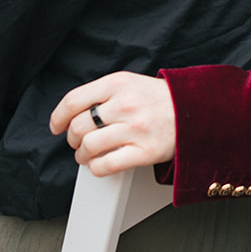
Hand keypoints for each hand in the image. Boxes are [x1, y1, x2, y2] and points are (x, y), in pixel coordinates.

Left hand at [49, 71, 176, 175]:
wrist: (194, 110)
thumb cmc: (158, 99)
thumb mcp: (129, 83)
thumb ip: (102, 94)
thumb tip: (71, 114)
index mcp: (118, 84)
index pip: (74, 101)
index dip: (58, 117)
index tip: (56, 126)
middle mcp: (125, 105)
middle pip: (79, 126)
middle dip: (72, 138)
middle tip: (77, 141)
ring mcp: (136, 129)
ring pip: (89, 147)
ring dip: (82, 155)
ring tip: (87, 155)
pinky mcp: (145, 152)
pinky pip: (107, 166)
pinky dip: (96, 168)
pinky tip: (100, 164)